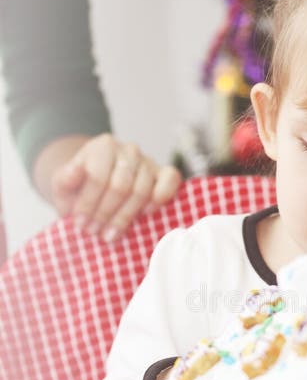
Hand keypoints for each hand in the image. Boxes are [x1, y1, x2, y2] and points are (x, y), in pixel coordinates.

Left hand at [45, 134, 181, 241]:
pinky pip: (171, 180)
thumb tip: (73, 171)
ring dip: (125, 216)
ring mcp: (149, 161)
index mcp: (103, 146)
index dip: (88, 203)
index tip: (80, 224)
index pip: (98, 176)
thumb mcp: (63, 185)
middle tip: (95, 232)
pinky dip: (160, 197)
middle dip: (106, 213)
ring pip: (141, 190)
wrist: (98, 190)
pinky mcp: (165, 173)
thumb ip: (65, 178)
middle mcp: (129, 150)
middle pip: (120, 185)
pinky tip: (146, 213)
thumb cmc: (81, 189)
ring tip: (110, 233)